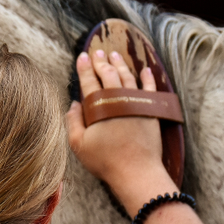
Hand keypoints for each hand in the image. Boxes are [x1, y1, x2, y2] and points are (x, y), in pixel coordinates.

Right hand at [65, 49, 173, 210]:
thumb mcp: (79, 145)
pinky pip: (149, 88)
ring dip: (120, 64)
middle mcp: (118, 99)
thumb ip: (73, 122)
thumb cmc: (105, 160)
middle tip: (97, 52)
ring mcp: (136, 102)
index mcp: (99, 106)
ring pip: (128, 76)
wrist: (137, 171)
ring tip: (115, 55)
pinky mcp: (151, 110)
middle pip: (108, 74)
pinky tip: (144, 69)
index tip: (82, 56)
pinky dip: (147, 78)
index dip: (85, 67)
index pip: (89, 81)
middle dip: (101, 61)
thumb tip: (74, 104)